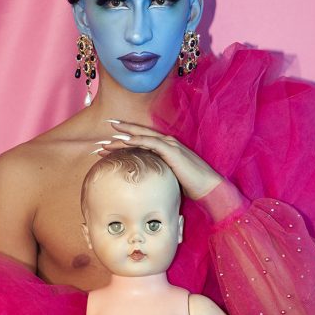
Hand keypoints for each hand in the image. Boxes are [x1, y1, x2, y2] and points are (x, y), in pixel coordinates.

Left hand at [103, 121, 223, 198]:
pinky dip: (138, 140)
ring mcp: (169, 145)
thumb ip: (157, 173)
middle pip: (140, 133)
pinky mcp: (172, 151)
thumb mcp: (168, 177)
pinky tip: (125, 141)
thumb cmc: (190, 184)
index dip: (126, 137)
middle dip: (122, 131)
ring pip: (142, 137)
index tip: (110, 139)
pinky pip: (151, 143)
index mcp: (165, 148)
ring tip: (108, 139)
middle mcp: (167, 143)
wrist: (208, 187)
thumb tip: (143, 182)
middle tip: (106, 127)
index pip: (142, 139)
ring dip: (124, 137)